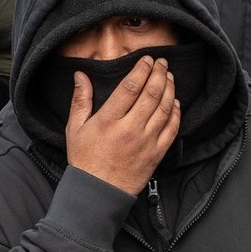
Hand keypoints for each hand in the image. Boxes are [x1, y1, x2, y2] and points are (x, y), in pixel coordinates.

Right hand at [65, 57, 180, 194]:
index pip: (131, 87)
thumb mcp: (75, 128)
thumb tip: (80, 75)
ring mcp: (145, 142)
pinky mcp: (156, 154)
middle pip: (151, 94)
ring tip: (169, 76)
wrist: (98, 192)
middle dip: (159, 73)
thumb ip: (80, 100)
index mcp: (108, 121)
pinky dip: (176, 113)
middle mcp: (129, 129)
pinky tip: (175, 102)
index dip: (142, 69)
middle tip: (162, 62)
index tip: (147, 59)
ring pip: (164, 109)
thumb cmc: (85, 160)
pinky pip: (171, 129)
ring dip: (169, 89)